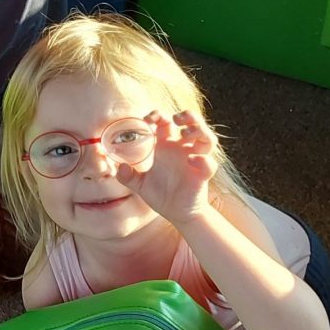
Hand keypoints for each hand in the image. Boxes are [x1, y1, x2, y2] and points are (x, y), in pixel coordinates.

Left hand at [115, 110, 220, 225]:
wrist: (177, 214)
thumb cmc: (161, 195)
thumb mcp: (140, 185)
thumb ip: (128, 177)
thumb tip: (120, 167)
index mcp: (166, 147)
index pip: (166, 122)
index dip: (159, 115)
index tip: (148, 119)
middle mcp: (182, 150)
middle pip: (192, 123)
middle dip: (187, 115)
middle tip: (177, 118)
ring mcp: (195, 161)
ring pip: (207, 138)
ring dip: (199, 130)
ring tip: (185, 133)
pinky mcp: (202, 175)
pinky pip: (209, 163)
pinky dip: (203, 160)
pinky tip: (191, 160)